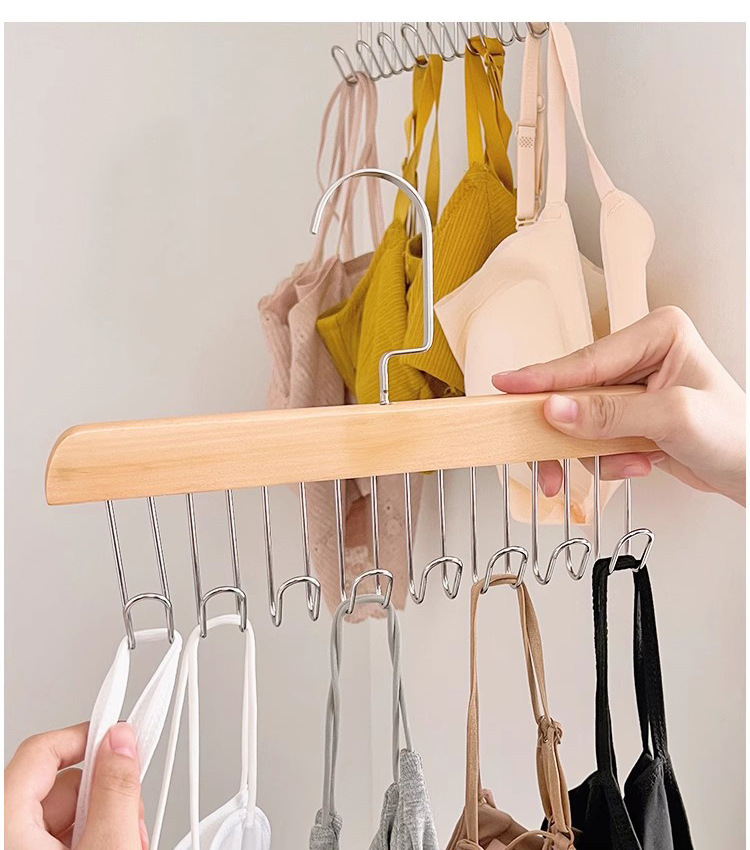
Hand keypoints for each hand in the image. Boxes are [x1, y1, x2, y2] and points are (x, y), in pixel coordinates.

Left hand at [5, 721, 147, 848]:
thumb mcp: (106, 847)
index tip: (120, 737)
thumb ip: (115, 791)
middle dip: (105, 793)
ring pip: (64, 811)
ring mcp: (15, 845)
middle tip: (132, 812)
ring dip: (102, 818)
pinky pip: (55, 835)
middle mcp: (4, 831)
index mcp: (6, 821)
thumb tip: (120, 742)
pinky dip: (89, 837)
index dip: (87, 738)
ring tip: (125, 840)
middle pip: (60, 784)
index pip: (43, 750)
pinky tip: (110, 847)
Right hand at [492, 306, 745, 505]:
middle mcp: (640, 356)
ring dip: (592, 453)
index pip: (588, 359)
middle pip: (576, 391)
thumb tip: (556, 409)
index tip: (505, 384)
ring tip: (624, 467)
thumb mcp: (674, 419)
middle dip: (568, 431)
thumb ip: (611, 414)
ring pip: (579, 420)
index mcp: (657, 334)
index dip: (544, 378)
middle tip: (541, 457)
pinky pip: (592, 438)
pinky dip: (607, 460)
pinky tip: (638, 464)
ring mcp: (632, 388)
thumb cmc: (737, 437)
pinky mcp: (627, 416)